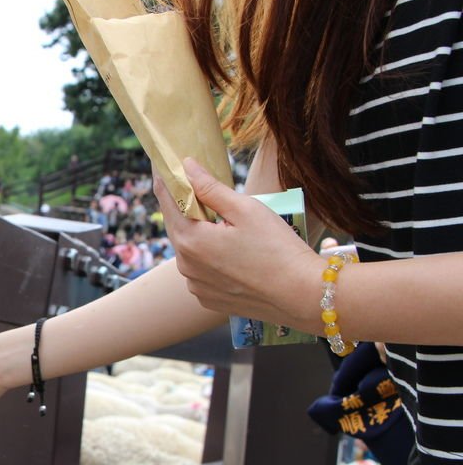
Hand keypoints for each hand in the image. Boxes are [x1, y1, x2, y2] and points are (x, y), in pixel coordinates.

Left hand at [154, 158, 324, 329]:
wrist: (302, 296)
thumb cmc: (278, 249)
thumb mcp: (245, 210)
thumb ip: (211, 188)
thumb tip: (187, 167)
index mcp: (191, 241)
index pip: (168, 202)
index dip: (164, 181)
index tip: (161, 166)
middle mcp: (186, 266)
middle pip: (177, 227)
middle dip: (180, 207)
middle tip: (186, 186)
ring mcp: (196, 286)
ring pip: (189, 251)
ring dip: (195, 234)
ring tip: (213, 220)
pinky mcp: (208, 298)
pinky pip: (200, 272)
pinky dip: (206, 258)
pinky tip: (226, 251)